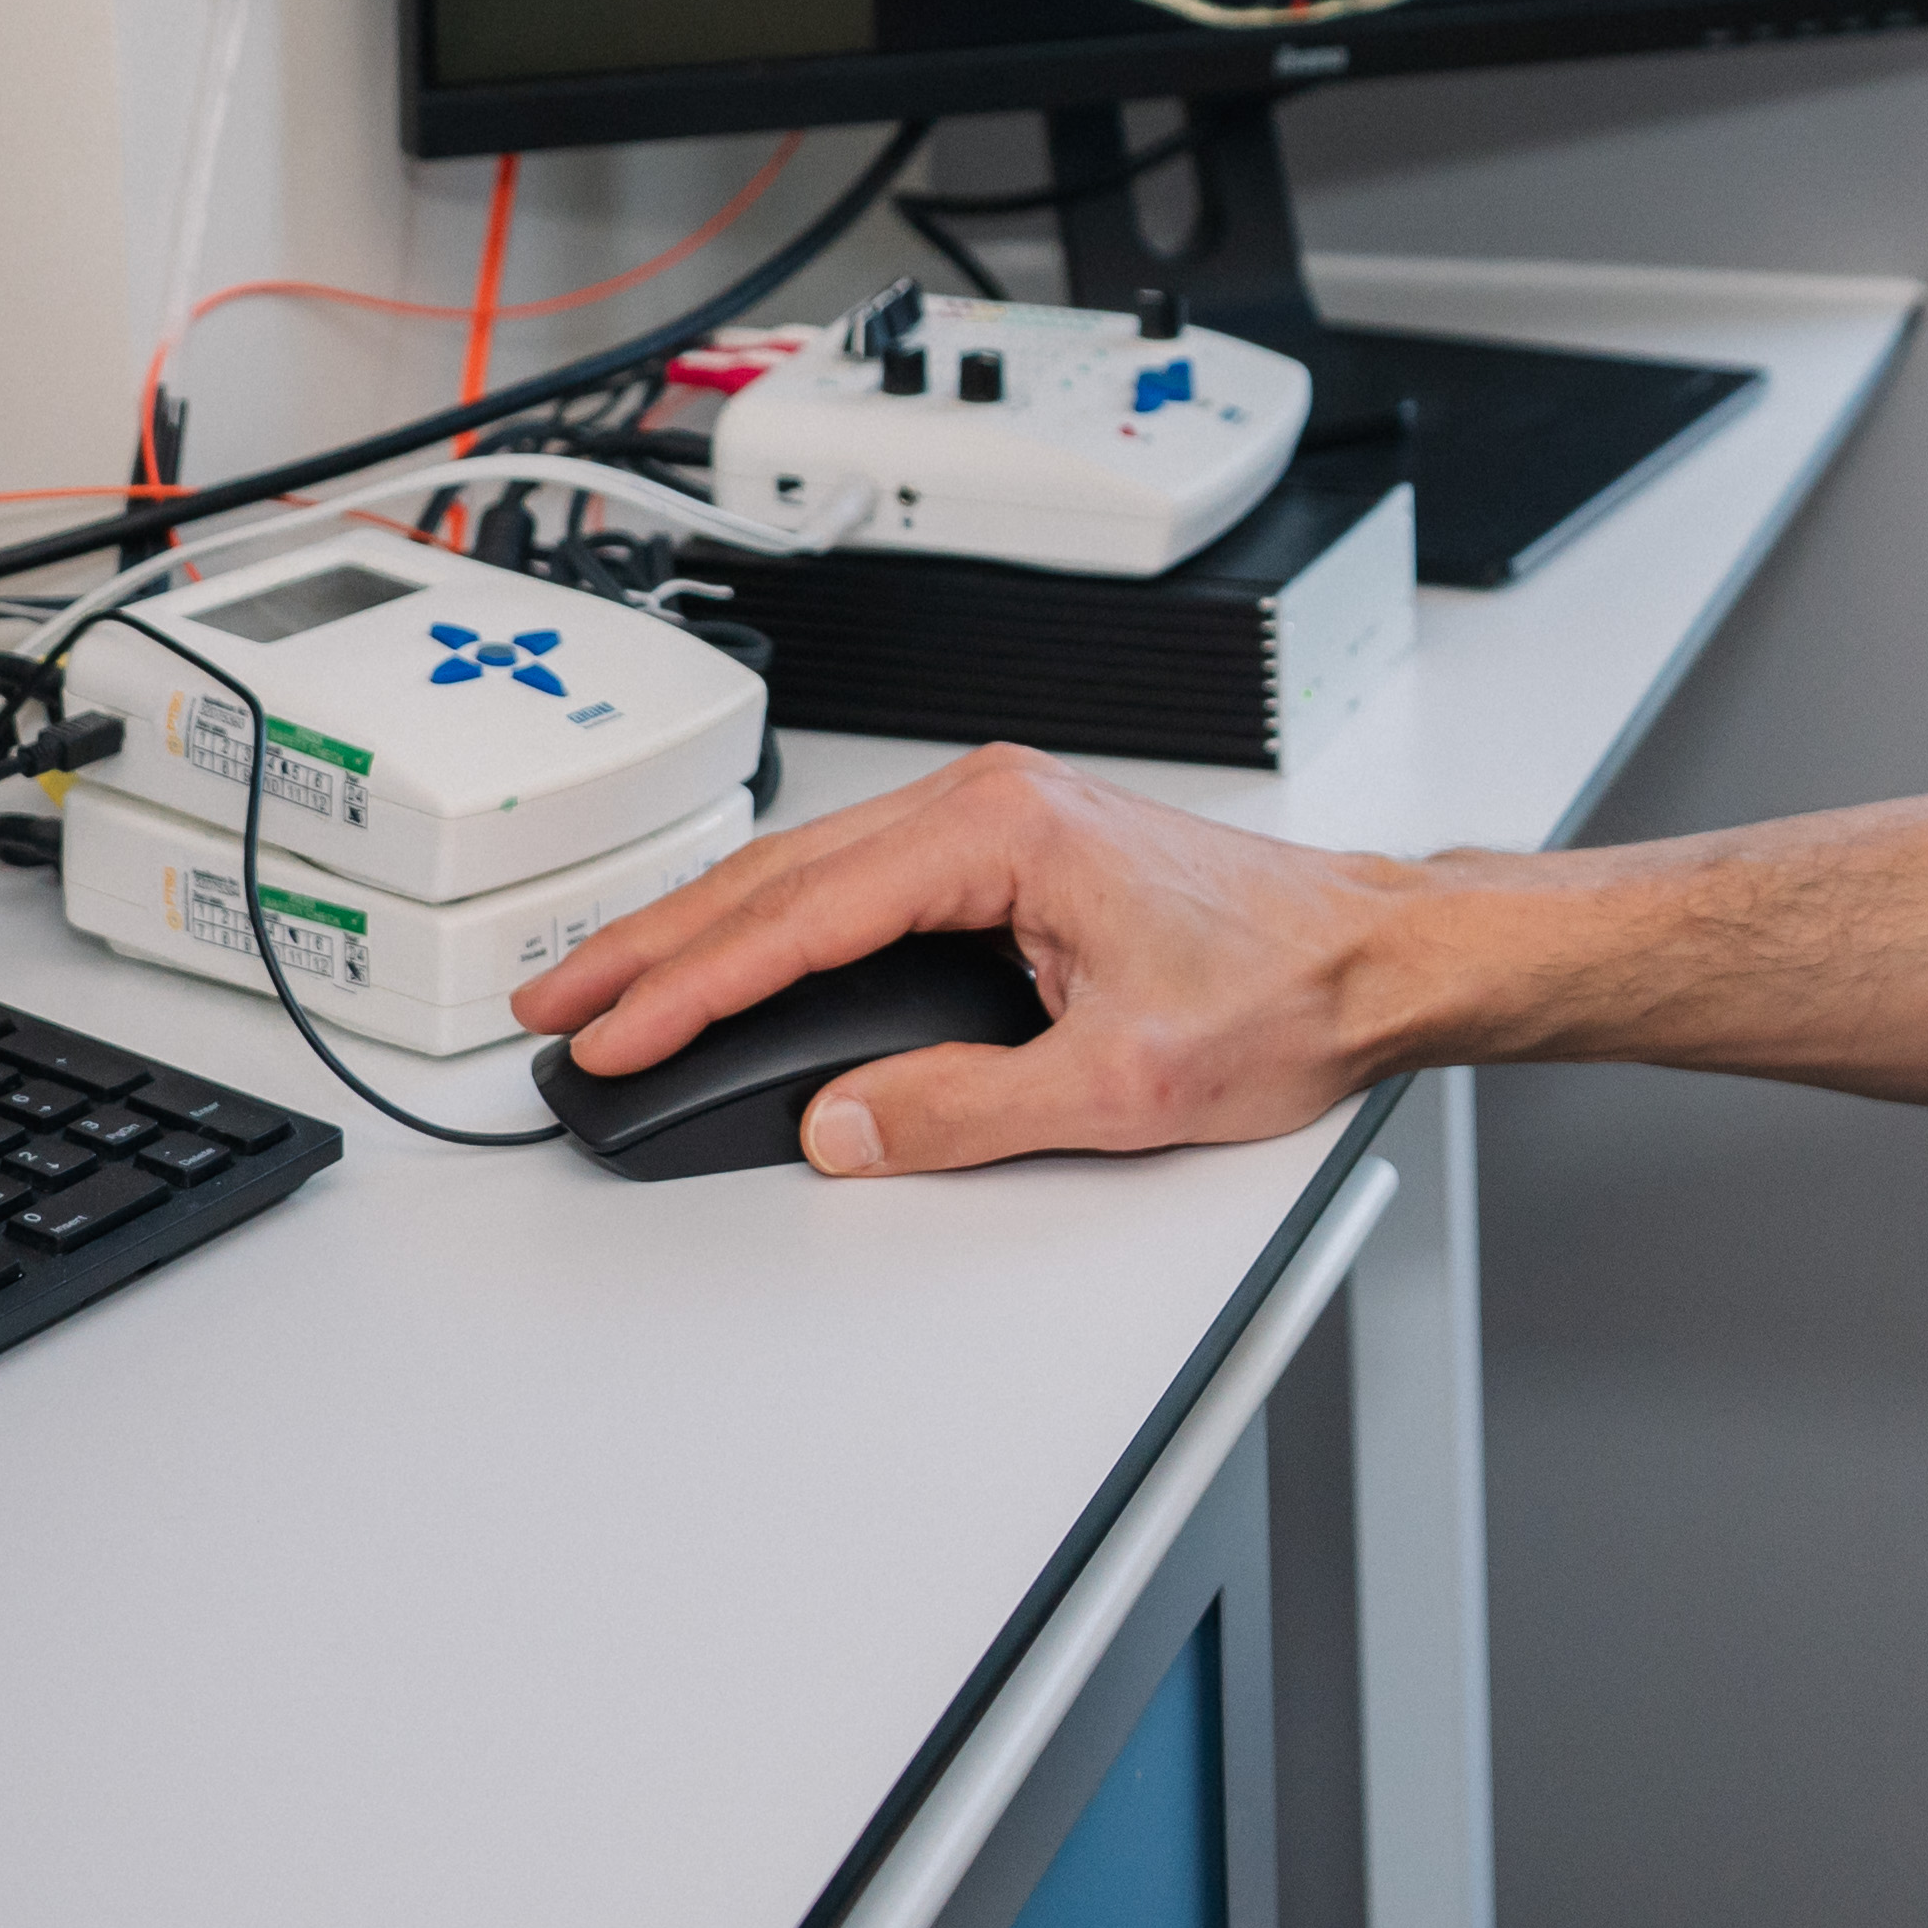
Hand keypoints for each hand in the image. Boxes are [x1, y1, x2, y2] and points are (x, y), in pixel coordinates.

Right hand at [515, 746, 1425, 1176]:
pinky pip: (852, 882)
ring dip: (700, 933)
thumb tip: (843, 1126)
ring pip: (803, 874)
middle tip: (553, 1008)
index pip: (799, 916)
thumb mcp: (1119, 1085)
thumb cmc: (1285, 990)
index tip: (610, 1036)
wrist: (1374, 956)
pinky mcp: (1007, 850)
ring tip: (608, 990)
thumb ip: (963, 1110)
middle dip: (652, 947)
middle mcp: (989, 802)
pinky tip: (727, 959)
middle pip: (775, 878)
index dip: (689, 987)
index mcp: (1003, 831)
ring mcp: (996, 819)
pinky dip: (771, 923)